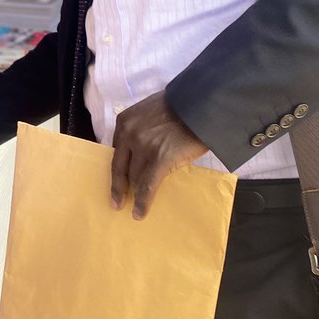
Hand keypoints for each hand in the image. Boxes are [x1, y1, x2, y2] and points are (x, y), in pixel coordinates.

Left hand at [109, 91, 207, 219]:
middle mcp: (129, 133)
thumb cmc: (181, 108)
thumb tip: (141, 154)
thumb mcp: (150, 112)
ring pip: (134, 178)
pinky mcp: (160, 159)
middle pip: (121, 167)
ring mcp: (143, 147)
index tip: (116, 180)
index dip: (118, 168)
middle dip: (118, 186)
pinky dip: (142, 202)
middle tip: (116, 201)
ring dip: (134, 194)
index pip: (116, 151)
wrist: (202, 105)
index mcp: (124, 122)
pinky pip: (147, 186)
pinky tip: (139, 213)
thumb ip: (141, 130)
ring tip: (133, 208)